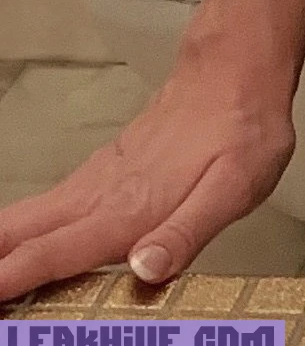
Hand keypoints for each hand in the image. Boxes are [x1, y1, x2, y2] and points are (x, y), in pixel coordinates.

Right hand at [0, 44, 296, 301]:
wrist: (237, 67)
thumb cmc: (241, 128)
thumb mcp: (234, 187)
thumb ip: (187, 232)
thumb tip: (144, 270)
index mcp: (128, 209)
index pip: (55, 252)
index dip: (13, 277)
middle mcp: (104, 194)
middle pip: (26, 231)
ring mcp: (102, 178)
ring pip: (32, 215)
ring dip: (3, 244)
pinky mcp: (107, 168)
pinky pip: (51, 202)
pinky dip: (20, 225)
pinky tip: (16, 237)